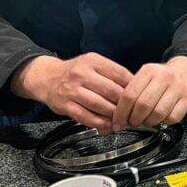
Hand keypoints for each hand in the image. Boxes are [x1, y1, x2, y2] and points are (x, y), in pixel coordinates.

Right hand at [12, 53, 133, 134]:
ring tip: (121, 120)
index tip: (139, 96)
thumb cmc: (75, 73)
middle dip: (125, 104)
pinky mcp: (65, 105)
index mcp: (93, 61)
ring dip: (114, 115)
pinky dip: (100, 123)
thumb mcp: (93, 64)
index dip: (132, 87)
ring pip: (100, 105)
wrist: (46, 78)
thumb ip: (111, 74)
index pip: (120, 74)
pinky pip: (86, 117)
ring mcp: (72, 90)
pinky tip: (107, 126)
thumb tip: (134, 89)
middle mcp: (82, 73)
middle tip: (132, 112)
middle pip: (112, 91)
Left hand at [111, 56, 186, 131]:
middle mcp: (165, 77)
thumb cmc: (162, 78)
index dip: (121, 113)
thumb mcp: (146, 77)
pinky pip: (173, 118)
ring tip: (147, 120)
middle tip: (133, 122)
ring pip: (158, 113)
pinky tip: (162, 118)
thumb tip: (118, 116)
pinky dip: (164, 122)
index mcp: (149, 71)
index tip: (118, 122)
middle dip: (134, 119)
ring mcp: (179, 87)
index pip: (129, 95)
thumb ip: (133, 92)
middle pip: (143, 105)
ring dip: (149, 122)